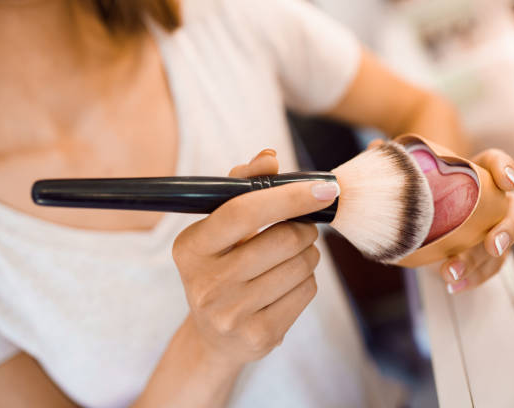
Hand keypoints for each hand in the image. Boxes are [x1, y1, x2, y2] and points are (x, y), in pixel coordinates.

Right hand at [172, 149, 338, 366]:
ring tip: (294, 256)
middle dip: (305, 228)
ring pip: (301, 265)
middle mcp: (205, 283)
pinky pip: (307, 291)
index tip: (324, 188)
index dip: (288, 196)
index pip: (242, 212)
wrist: (216, 335)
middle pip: (282, 239)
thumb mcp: (221, 228)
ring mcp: (230, 314)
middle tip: (303, 229)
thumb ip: (243, 187)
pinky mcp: (258, 336)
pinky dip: (308, 280)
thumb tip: (269, 158)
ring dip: (309, 254)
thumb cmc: (223, 267)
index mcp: (190, 247)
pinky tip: (289, 283)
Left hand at [367, 140, 513, 292]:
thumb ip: (397, 159)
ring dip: (480, 262)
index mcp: (477, 172)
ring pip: (500, 247)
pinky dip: (472, 278)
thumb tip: (374, 148)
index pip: (498, 163)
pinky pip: (486, 268)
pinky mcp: (481, 252)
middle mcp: (492, 201)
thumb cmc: (422, 181)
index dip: (506, 169)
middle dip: (509, 228)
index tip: (505, 182)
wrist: (424, 205)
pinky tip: (453, 284)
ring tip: (452, 271)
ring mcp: (491, 229)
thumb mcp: (411, 168)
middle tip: (493, 243)